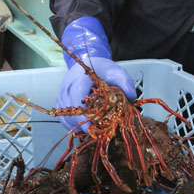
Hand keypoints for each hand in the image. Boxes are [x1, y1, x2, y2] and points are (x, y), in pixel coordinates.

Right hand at [56, 16, 135, 132]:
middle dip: (85, 122)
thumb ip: (125, 83)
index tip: (96, 122)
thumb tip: (131, 98)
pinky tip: (86, 128)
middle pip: (71, 110)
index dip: (86, 111)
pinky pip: (64, 119)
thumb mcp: (117, 72)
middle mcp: (67, 87)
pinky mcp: (62, 103)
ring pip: (66, 116)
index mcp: (79, 78)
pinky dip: (74, 126)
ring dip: (79, 126)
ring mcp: (63, 95)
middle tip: (99, 129)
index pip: (78, 95)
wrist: (92, 63)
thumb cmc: (103, 69)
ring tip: (94, 130)